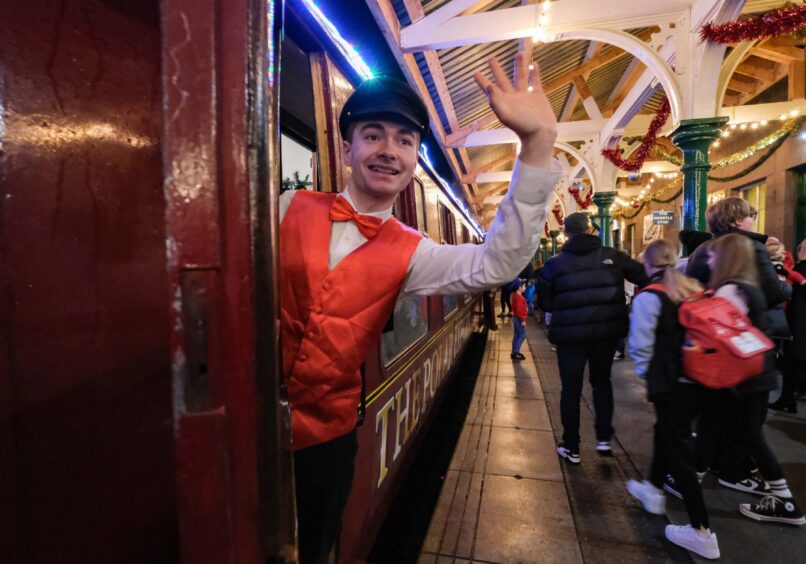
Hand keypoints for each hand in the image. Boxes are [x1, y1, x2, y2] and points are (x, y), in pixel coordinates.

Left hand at [474, 53, 557, 168]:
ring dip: (519, 65)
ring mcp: (525, 96)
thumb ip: (495, 101)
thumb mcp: (505, 114)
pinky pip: (535, 81)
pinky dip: (534, 72)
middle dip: (496, 70)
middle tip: (491, 58)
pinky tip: (534, 64)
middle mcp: (512, 97)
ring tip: (518, 53)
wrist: (540, 134)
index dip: (482, 81)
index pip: (490, 89)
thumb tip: (489, 86)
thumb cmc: (522, 126)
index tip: (475, 72)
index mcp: (502, 101)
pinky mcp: (538, 96)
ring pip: (520, 77)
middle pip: (502, 80)